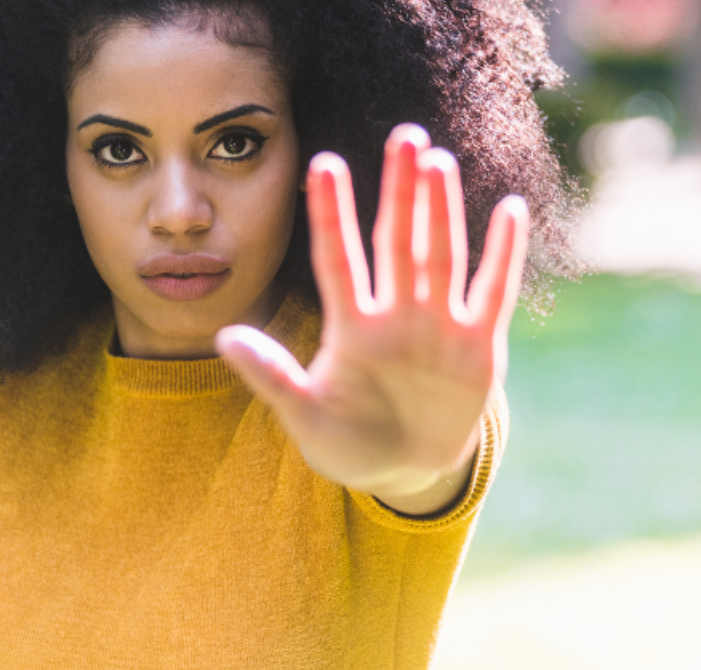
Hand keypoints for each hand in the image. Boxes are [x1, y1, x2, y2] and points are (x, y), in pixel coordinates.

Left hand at [217, 124, 528, 514]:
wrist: (402, 468)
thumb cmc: (346, 442)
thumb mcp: (305, 414)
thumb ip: (272, 376)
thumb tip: (223, 337)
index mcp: (350, 327)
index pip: (338, 259)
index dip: (331, 215)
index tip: (320, 165)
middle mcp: (395, 315)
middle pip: (397, 243)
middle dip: (400, 192)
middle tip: (404, 136)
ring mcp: (439, 326)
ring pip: (442, 256)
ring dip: (442, 212)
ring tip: (439, 162)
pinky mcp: (479, 347)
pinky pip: (493, 293)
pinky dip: (504, 257)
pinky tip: (510, 211)